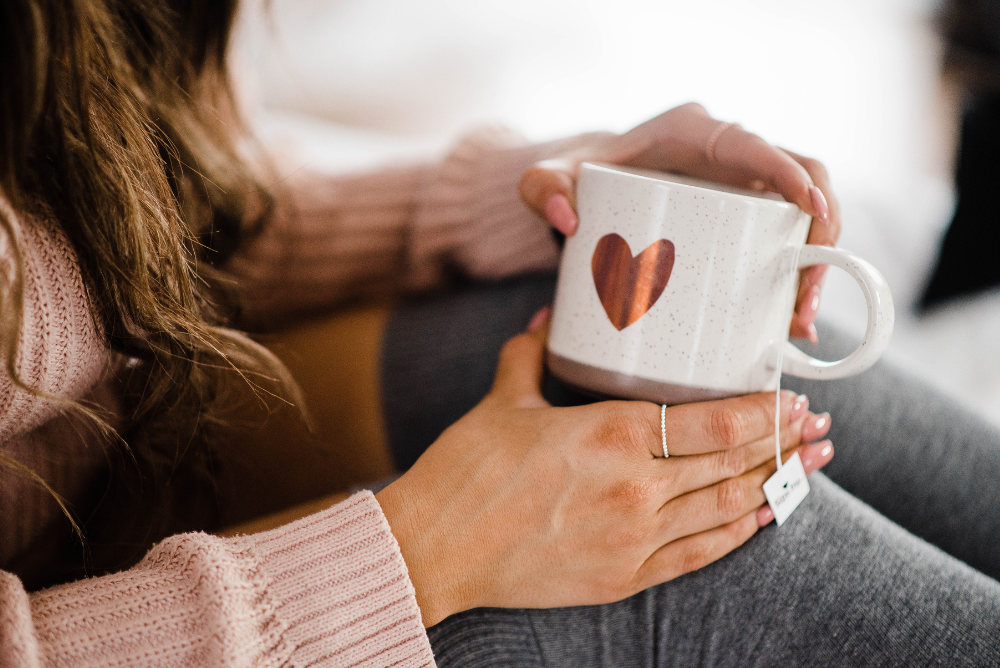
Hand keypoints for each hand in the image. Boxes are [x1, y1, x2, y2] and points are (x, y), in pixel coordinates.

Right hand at [376, 314, 833, 626]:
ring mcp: (633, 536)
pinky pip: (698, 554)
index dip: (764, 412)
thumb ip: (531, 353)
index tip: (795, 400)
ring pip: (726, 507)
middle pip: (732, 462)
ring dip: (775, 484)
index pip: (713, 421)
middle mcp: (635, 485)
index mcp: (610, 432)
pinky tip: (763, 516)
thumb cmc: (465, 471)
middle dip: (784, 444)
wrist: (432, 548)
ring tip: (814, 467)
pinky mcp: (623, 575)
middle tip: (822, 429)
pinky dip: (737, 533)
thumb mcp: (501, 400)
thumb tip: (544, 318)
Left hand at [518, 103, 840, 342]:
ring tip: (796, 326)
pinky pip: (784, 244)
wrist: (589, 190)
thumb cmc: (575, 178)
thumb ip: (540, 188)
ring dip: (812, 270)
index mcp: (693, 134)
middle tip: (803, 298)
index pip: (753, 145)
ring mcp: (742, 189)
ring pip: (802, 220)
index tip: (814, 212)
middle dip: (818, 239)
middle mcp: (729, 157)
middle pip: (801, 182)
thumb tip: (568, 219)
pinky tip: (790, 328)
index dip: (790, 174)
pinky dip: (792, 283)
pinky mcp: (744, 222)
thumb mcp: (546, 180)